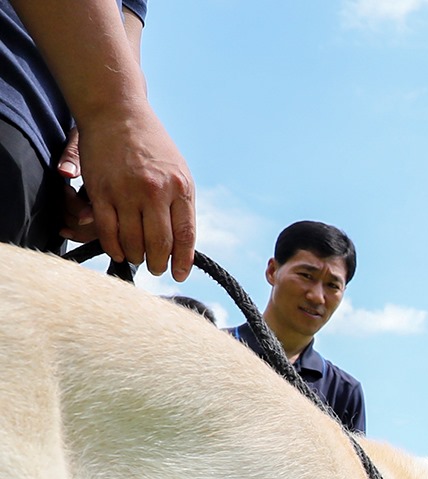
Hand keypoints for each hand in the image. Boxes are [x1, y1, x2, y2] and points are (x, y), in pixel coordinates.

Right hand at [58, 104, 194, 279]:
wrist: (117, 114)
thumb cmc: (152, 145)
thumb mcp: (178, 171)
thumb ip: (181, 204)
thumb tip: (182, 241)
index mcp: (180, 188)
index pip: (185, 236)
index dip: (183, 261)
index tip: (180, 274)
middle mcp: (155, 192)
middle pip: (159, 244)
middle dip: (158, 263)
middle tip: (156, 269)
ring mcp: (126, 192)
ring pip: (132, 241)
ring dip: (136, 256)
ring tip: (138, 258)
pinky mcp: (101, 191)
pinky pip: (107, 230)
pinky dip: (113, 247)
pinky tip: (119, 252)